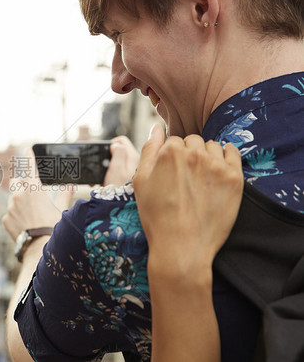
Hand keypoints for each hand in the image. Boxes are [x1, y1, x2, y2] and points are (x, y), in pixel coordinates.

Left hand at [2, 149, 74, 241]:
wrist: (40, 249)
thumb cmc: (54, 228)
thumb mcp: (62, 210)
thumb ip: (65, 194)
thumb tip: (70, 186)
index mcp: (34, 189)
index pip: (31, 168)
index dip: (30, 157)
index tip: (27, 149)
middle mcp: (19, 195)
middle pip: (17, 182)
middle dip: (22, 183)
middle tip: (30, 190)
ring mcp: (10, 208)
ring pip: (13, 199)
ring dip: (20, 202)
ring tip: (32, 214)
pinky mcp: (5, 220)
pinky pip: (10, 214)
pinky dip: (16, 216)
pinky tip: (26, 225)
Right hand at [104, 136, 139, 185]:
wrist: (122, 208)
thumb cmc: (119, 190)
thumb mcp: (116, 169)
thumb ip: (117, 153)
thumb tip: (115, 144)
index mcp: (132, 157)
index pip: (121, 141)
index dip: (109, 144)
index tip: (102, 154)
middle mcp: (135, 163)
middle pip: (119, 151)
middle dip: (108, 156)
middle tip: (100, 167)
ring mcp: (133, 172)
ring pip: (118, 162)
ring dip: (108, 166)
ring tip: (101, 177)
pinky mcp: (129, 180)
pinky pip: (118, 171)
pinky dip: (110, 174)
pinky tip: (104, 182)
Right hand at [132, 124, 242, 361]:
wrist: (181, 247)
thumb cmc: (156, 216)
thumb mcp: (140, 181)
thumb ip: (148, 149)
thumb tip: (156, 128)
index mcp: (169, 152)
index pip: (173, 140)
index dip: (170, 156)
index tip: (171, 172)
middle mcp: (194, 153)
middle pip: (193, 140)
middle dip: (189, 154)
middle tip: (185, 178)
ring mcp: (216, 165)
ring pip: (212, 146)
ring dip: (206, 155)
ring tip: (200, 178)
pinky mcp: (234, 178)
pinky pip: (233, 152)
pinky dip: (227, 156)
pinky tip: (218, 170)